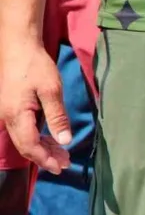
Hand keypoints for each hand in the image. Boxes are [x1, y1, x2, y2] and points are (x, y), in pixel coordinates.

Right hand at [0, 41, 70, 172]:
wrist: (17, 46)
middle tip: (66, 163)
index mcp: (16, 115)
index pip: (30, 147)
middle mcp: (7, 117)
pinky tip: (51, 139)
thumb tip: (64, 141)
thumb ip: (57, 117)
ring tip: (63, 154)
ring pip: (25, 138)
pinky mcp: (11, 107)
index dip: (45, 160)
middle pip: (26, 146)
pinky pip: (23, 129)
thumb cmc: (35, 65)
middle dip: (46, 157)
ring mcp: (7, 113)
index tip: (61, 168)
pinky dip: (38, 136)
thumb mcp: (51, 90)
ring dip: (43, 147)